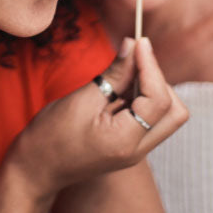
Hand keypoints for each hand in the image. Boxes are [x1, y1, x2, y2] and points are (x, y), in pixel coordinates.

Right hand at [3, 36, 188, 200]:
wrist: (37, 169)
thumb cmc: (51, 136)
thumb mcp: (81, 100)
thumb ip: (113, 74)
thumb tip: (133, 45)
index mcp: (125, 141)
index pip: (160, 100)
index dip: (152, 66)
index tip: (139, 43)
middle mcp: (138, 150)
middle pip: (176, 112)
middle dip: (159, 81)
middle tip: (133, 61)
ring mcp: (137, 151)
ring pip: (166, 115)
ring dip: (152, 88)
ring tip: (121, 76)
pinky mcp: (131, 146)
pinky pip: (151, 118)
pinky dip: (142, 98)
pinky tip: (118, 88)